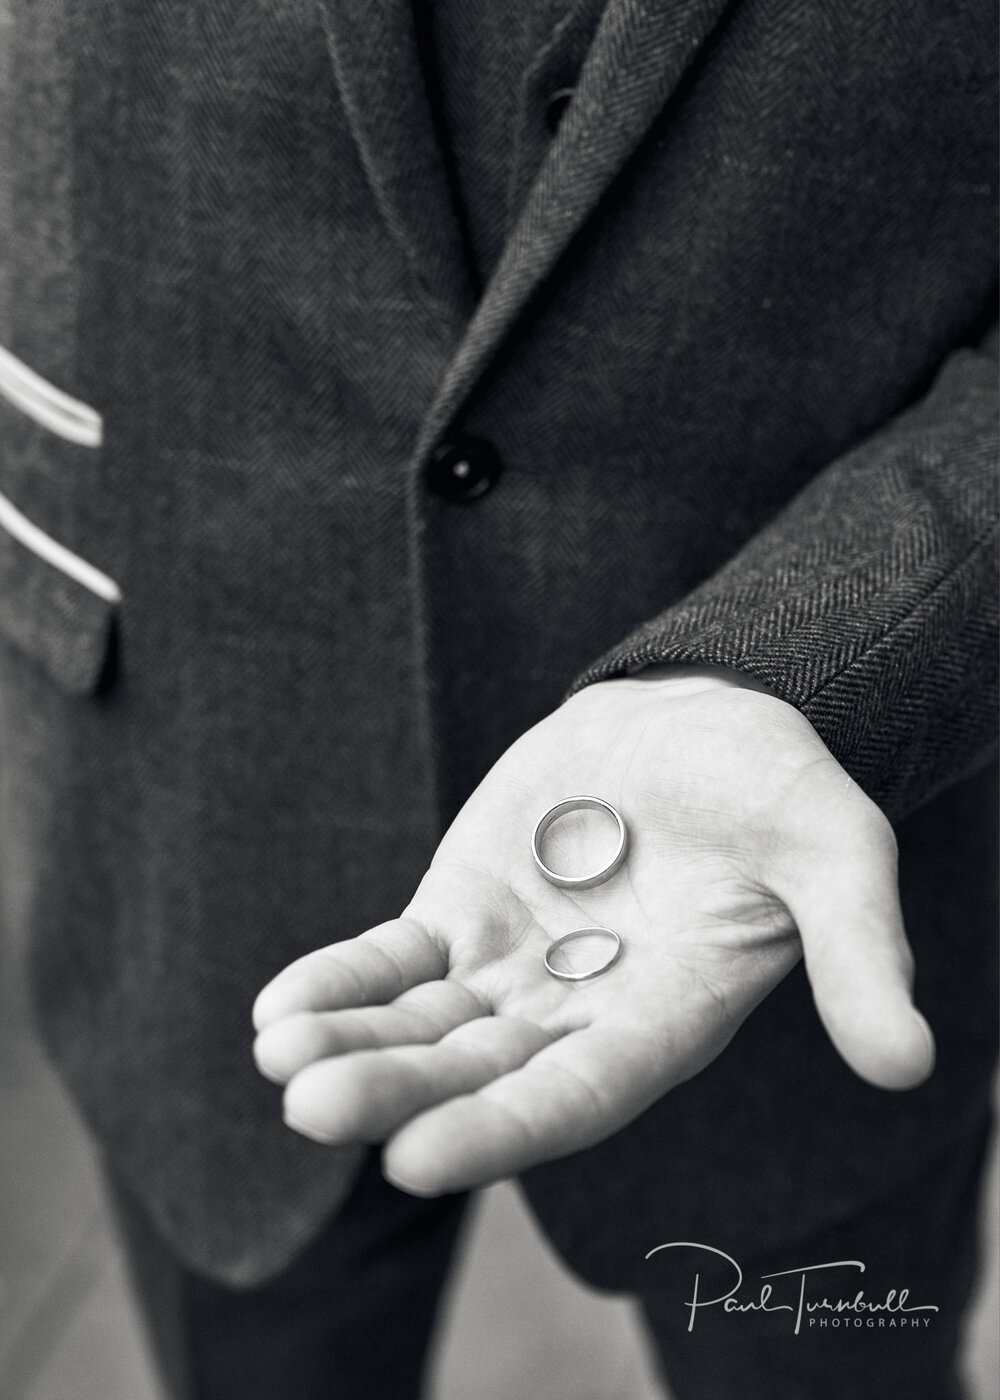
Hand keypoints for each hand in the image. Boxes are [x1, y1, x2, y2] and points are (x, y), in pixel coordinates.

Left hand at [252, 671, 933, 1195]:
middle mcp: (580, 1012)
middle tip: (312, 1106)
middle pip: (480, 1073)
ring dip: (351, 1047)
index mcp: (665, 1017)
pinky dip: (339, 985)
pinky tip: (276, 1010)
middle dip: (396, 1094)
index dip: (501, 1129)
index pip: (580, 1093)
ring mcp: (513, 967)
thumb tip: (909, 1064)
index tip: (413, 1161)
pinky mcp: (462, 913)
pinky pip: (393, 961)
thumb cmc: (773, 782)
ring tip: (278, 1057)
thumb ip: (861, 947)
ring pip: (422, 1027)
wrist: (696, 713)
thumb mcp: (834, 846)